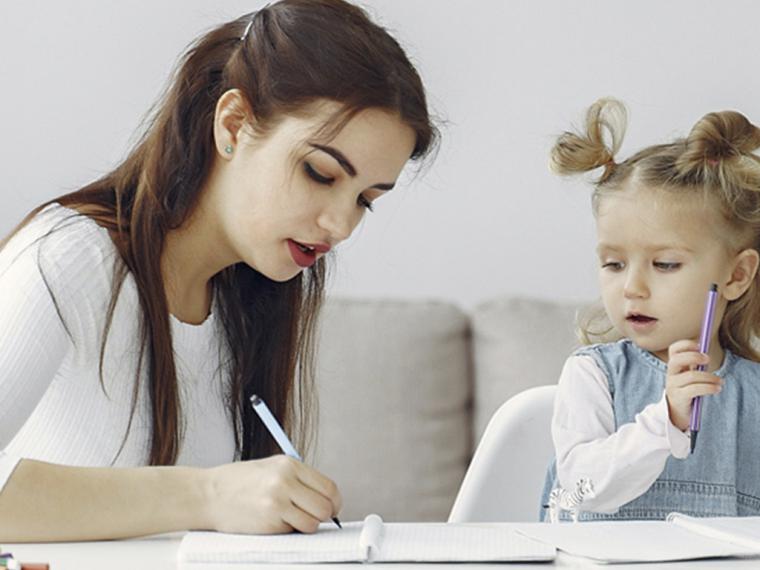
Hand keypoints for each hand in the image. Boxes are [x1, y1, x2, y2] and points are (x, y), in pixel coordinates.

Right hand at [203, 455, 341, 533]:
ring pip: (313, 522)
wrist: (207, 494)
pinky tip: (276, 522)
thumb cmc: (237, 482)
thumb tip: (324, 496)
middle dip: (324, 516)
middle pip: (325, 506)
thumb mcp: (270, 467)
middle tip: (315, 517)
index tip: (332, 507)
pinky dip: (290, 531)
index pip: (328, 486)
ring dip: (307, 525)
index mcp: (289, 464)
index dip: (334, 501)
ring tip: (292, 520)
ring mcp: (277, 502)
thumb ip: (297, 478)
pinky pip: (293, 531)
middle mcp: (285, 481)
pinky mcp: (269, 522)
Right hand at [665, 340, 722, 430]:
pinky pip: (695, 389)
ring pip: (690, 376)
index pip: (674, 350)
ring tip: (720, 381)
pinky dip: (709, 388)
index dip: (685, 345)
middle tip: (708, 359)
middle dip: (693, 357)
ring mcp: (673, 386)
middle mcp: (671, 374)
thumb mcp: (691, 376)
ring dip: (709, 377)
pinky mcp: (679, 397)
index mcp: (674, 366)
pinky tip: (717, 389)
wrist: (678, 413)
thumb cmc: (688, 392)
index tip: (700, 345)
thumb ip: (696, 365)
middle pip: (677, 359)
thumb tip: (706, 351)